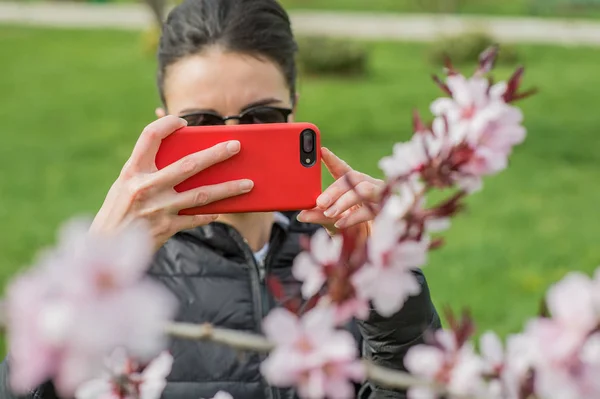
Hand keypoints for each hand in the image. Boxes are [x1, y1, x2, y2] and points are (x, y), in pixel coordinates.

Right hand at [90, 115, 253, 249]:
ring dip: (228, 189)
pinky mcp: (167, 228)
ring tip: (248, 183)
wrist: (106, 248)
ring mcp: (158, 209)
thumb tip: (177, 152)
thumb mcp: (124, 185)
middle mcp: (145, 187)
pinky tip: (222, 209)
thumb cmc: (117, 211)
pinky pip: (196, 218)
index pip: (150, 136)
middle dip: (215, 154)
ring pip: (201, 195)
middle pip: (188, 165)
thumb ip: (146, 169)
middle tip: (236, 146)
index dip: (168, 124)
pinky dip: (210, 213)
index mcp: (132, 171)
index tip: (185, 122)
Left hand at [297, 147, 383, 234]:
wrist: (372, 246)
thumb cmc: (352, 228)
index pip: (343, 169)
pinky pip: (370, 211)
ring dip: (345, 200)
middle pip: (353, 178)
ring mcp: (378, 198)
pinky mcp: (384, 212)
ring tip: (330, 212)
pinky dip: (354, 217)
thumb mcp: (333, 221)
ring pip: (364, 190)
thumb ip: (319, 216)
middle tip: (319, 202)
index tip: (321, 151)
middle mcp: (368, 187)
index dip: (333, 160)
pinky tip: (340, 223)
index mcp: (355, 184)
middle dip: (335, 189)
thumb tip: (301, 215)